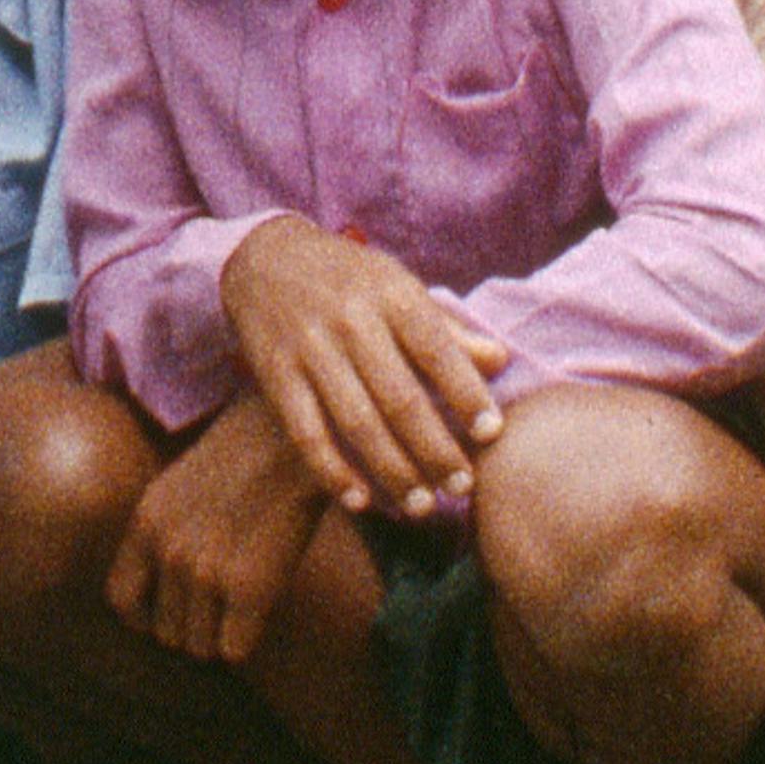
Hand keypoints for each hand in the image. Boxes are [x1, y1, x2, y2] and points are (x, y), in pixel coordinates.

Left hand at [112, 410, 338, 665]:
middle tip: (223, 606)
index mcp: (146, 523)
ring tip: (243, 604)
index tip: (175, 614)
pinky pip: (234, 651)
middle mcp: (168, 552)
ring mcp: (206, 573)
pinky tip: (263, 605)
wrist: (300, 437)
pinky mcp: (249, 589)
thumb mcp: (182, 483)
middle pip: (166, 633)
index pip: (121, 600)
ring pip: (200, 649)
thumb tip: (167, 585)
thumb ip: (166, 531)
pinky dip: (248, 638)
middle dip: (194, 627)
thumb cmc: (250, 454)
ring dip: (221, 636)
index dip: (147, 617)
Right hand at [217, 218, 504, 518]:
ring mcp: (311, 351)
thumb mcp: (399, 286)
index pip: (438, 351)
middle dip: (436, 449)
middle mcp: (352, 322)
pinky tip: (361, 501)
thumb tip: (499, 362)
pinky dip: (333, 472)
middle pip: (401, 399)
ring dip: (393, 471)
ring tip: (422, 506)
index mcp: (391, 295)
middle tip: (462, 487)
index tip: (492, 433)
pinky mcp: (276, 377)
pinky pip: (307, 434)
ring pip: (357, 423)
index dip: (467, 394)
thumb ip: (447, 328)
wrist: (265, 256)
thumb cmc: (349, 279)